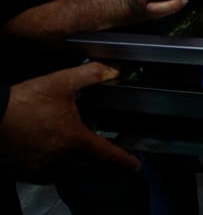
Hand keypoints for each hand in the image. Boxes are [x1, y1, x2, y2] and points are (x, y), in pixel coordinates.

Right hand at [0, 62, 140, 182]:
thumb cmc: (23, 103)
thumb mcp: (60, 82)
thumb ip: (89, 75)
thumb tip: (114, 70)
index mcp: (74, 140)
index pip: (107, 155)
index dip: (124, 161)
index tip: (135, 166)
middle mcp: (61, 159)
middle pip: (91, 167)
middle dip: (105, 165)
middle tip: (115, 161)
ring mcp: (43, 169)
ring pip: (72, 173)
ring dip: (83, 166)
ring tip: (89, 158)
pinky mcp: (27, 173)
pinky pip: (51, 176)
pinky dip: (61, 169)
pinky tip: (59, 159)